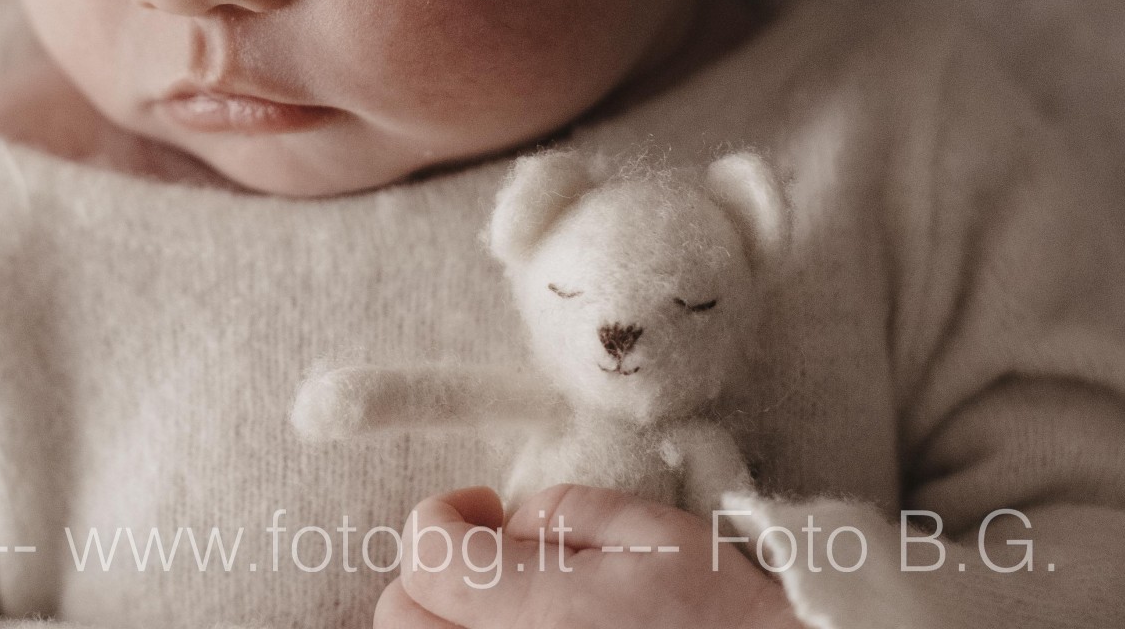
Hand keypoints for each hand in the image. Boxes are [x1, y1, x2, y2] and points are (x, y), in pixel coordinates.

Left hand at [373, 484, 796, 628]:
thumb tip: (513, 526)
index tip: (484, 508)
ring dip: (445, 625)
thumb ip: (565, 513)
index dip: (446, 513)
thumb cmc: (724, 620)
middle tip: (489, 560)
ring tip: (505, 610)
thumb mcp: (654, 535)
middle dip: (434, 574)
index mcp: (535, 613)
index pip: (426, 552)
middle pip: (400, 615)